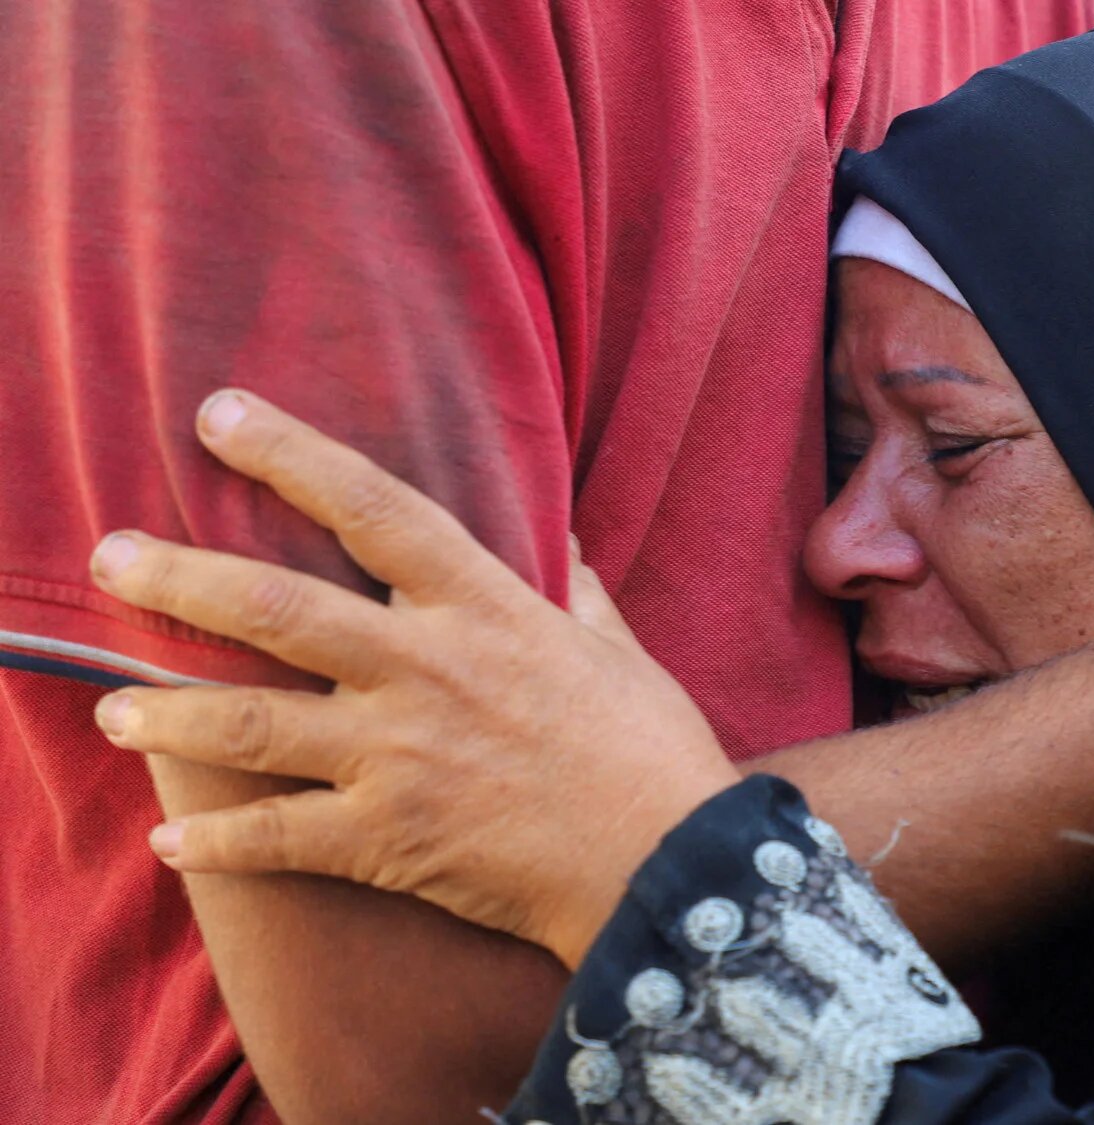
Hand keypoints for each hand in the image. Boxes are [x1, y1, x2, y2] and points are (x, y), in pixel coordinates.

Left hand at [88, 390, 739, 968]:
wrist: (670, 863)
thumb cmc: (652, 749)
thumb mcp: (620, 649)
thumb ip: (573, 587)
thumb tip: (556, 529)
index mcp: (486, 609)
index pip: (374, 509)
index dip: (291, 455)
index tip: (219, 414)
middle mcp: (428, 671)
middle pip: (276, 609)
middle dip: (180, 578)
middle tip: (110, 557)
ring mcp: (402, 757)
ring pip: (252, 726)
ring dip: (169, 715)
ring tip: (109, 709)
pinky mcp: (390, 840)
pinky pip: (280, 839)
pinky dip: (219, 845)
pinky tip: (172, 844)